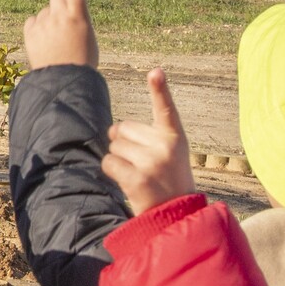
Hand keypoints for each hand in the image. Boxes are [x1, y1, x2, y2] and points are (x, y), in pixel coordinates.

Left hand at [23, 0, 98, 69]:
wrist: (64, 82)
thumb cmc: (82, 61)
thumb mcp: (86, 38)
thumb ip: (75, 20)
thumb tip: (62, 13)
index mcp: (80, 17)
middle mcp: (61, 16)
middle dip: (58, 4)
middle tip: (63, 23)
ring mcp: (45, 24)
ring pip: (44, 11)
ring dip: (48, 20)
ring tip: (55, 42)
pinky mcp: (30, 32)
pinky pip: (32, 22)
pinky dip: (36, 29)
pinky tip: (43, 43)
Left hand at [102, 70, 195, 213]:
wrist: (176, 214)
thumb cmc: (167, 179)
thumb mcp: (167, 153)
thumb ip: (145, 136)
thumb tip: (112, 129)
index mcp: (175, 137)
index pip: (165, 108)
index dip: (160, 88)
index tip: (155, 71)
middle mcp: (165, 146)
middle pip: (123, 129)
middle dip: (125, 144)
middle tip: (144, 165)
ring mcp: (152, 162)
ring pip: (114, 146)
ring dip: (119, 160)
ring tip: (138, 174)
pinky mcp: (138, 178)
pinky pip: (108, 163)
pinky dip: (112, 171)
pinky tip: (128, 181)